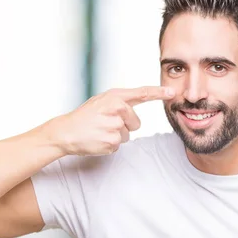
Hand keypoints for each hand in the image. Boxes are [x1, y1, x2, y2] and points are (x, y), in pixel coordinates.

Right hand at [47, 86, 174, 155]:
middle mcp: (117, 109)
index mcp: (114, 97)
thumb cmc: (85, 116)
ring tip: (99, 131)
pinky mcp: (112, 141)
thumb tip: (134, 107)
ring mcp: (115, 126)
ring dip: (116, 135)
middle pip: (136, 123)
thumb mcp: (101, 101)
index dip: (158, 93)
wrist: (65, 132)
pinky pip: (119, 145)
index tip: (172, 93)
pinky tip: (98, 139)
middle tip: (104, 124)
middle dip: (124, 125)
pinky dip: (110, 144)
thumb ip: (120, 102)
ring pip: (127, 135)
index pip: (141, 94)